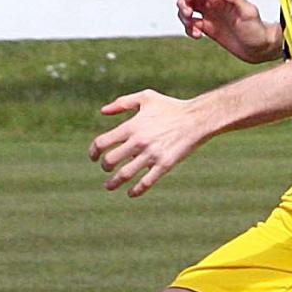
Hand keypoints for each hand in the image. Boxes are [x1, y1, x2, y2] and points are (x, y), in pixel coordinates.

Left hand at [91, 90, 208, 196]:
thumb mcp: (146, 98)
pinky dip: (136, 190)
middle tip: (106, 169)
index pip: (102, 143)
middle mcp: (139, 142)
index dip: (94, 152)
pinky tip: (131, 193)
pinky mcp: (164, 165)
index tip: (94, 156)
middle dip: (105, 167)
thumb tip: (103, 112)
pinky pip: (146, 182)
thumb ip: (122, 103)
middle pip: (111, 161)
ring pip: (125, 175)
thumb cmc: (170, 107)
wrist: (197, 118)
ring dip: (113, 183)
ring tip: (109, 186)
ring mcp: (152, 154)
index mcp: (132, 126)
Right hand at [178, 0, 279, 62]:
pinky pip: (190, 24)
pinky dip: (188, 29)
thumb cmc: (257, 30)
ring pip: (186, 8)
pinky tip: (198, 36)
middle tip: (190, 15)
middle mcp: (213, 2)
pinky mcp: (207, 28)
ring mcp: (209, 14)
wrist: (259, 48)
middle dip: (183, 3)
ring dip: (183, 17)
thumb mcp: (248, 12)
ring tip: (194, 28)